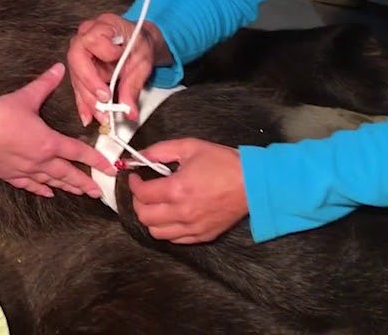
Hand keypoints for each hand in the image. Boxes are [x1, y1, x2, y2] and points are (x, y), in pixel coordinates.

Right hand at [0, 63, 114, 197]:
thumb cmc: (0, 115)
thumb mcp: (26, 97)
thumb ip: (45, 84)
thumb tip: (59, 68)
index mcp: (48, 142)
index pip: (78, 153)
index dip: (96, 161)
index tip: (110, 169)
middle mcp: (41, 160)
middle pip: (68, 174)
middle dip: (85, 183)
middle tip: (98, 192)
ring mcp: (26, 170)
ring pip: (52, 182)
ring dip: (68, 187)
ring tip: (80, 193)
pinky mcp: (11, 175)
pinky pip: (30, 186)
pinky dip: (41, 190)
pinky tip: (48, 193)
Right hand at [67, 13, 168, 125]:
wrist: (139, 44)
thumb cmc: (140, 45)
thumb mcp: (142, 63)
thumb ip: (133, 86)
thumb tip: (129, 111)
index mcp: (103, 25)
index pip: (92, 39)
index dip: (102, 56)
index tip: (114, 73)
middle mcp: (85, 36)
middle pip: (77, 60)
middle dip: (89, 85)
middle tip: (104, 102)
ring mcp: (79, 52)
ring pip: (76, 77)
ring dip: (88, 99)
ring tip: (101, 116)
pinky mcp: (79, 67)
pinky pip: (78, 86)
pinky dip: (84, 103)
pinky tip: (88, 117)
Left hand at [128, 139, 247, 243]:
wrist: (254, 182)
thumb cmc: (225, 163)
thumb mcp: (190, 147)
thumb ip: (160, 151)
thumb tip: (139, 156)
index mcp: (177, 189)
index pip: (142, 194)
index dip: (133, 184)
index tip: (135, 177)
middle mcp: (183, 212)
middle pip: (144, 216)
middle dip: (137, 202)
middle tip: (142, 191)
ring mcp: (193, 227)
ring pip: (157, 232)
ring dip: (150, 218)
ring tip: (155, 205)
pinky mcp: (204, 235)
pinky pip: (176, 239)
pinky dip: (168, 229)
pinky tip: (171, 215)